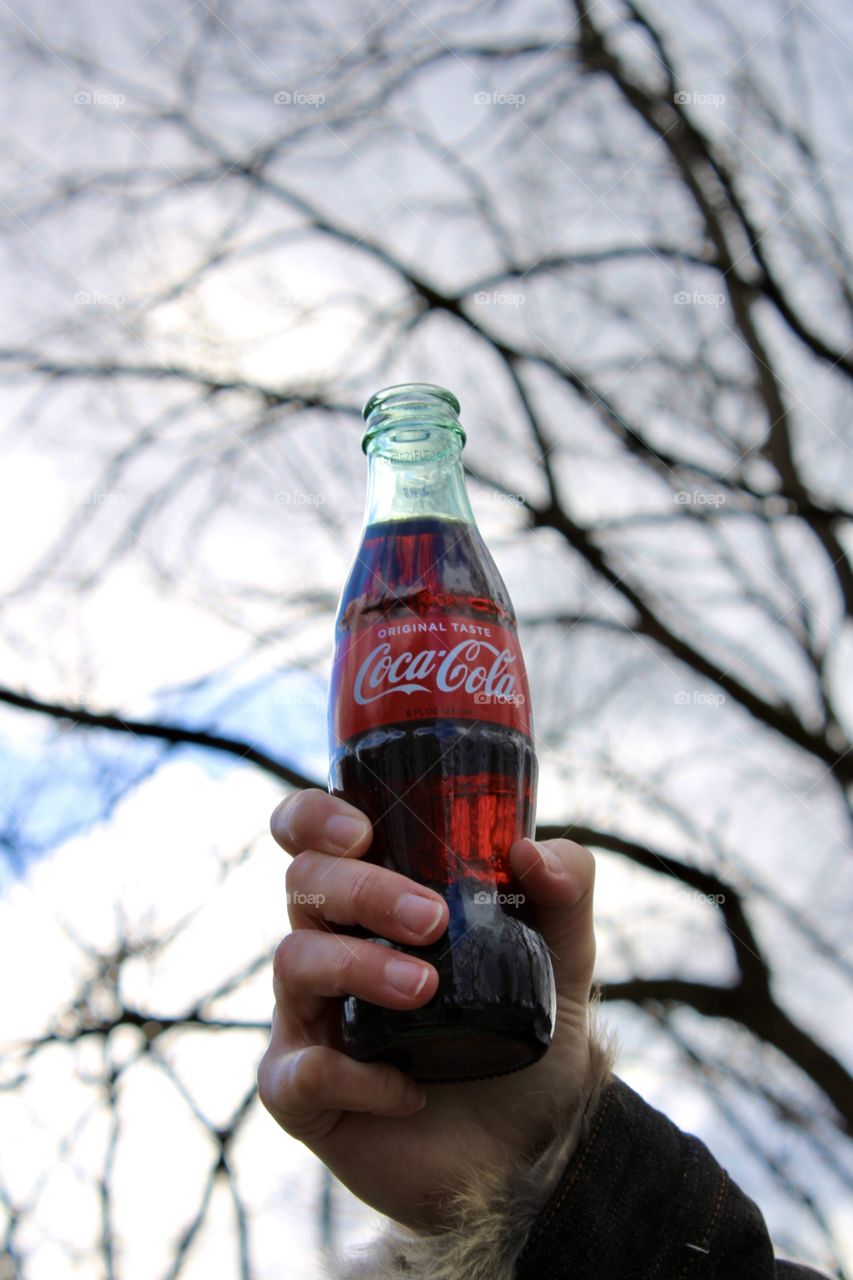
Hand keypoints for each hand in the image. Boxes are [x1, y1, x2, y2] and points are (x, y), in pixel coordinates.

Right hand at [257, 789, 597, 1231]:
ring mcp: (311, 1018)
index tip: (361, 830)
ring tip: (427, 990)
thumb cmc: (528, 1033)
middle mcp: (331, 946)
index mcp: (371, 901)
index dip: (313, 818)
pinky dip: (351, 1074)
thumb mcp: (565, 953)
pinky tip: (409, 1089)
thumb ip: (568, 886)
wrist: (535, 1146)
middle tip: (434, 921)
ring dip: (359, 965)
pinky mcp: (306, 1095)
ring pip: (295, 960)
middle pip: (304, 884)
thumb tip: (532, 853)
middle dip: (364, 890)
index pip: (308, 838)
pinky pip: (297, 1071)